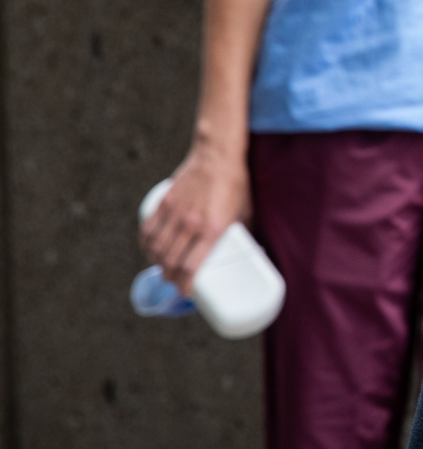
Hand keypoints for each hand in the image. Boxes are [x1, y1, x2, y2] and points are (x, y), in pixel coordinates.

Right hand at [140, 139, 251, 295]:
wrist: (218, 154)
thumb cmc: (237, 184)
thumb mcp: (246, 213)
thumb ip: (243, 234)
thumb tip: (250, 252)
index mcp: (212, 229)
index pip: (190, 267)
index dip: (185, 286)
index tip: (186, 293)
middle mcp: (190, 224)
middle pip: (171, 263)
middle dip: (171, 278)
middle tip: (175, 283)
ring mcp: (174, 213)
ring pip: (156, 249)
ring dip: (157, 264)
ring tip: (165, 269)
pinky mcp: (164, 203)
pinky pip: (148, 231)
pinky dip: (146, 245)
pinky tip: (151, 250)